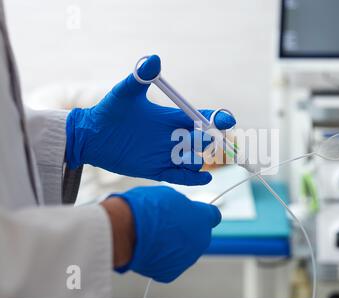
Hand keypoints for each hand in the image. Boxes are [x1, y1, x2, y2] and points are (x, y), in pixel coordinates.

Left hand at [65, 55, 235, 185]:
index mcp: (171, 117)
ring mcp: (167, 154)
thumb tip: (152, 58)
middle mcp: (173, 136)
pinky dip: (194, 178)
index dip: (216, 118)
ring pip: (195, 160)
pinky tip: (204, 177)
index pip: (201, 117)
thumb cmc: (108, 112)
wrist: (91, 137)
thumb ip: (140, 77)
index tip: (227, 120)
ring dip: (198, 160)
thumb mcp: (125, 94)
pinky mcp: (158, 170)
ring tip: (190, 159)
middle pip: (203, 140)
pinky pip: (182, 176)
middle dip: (207, 140)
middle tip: (201, 140)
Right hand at [105, 186, 220, 282]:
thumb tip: (181, 210)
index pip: (213, 215)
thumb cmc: (147, 208)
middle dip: (186, 230)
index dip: (202, 213)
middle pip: (198, 235)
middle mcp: (201, 240)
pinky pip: (170, 263)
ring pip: (185, 250)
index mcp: (203, 219)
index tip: (194, 213)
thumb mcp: (169, 195)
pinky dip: (162, 258)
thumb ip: (183, 205)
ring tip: (155, 237)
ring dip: (175, 245)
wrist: (128, 230)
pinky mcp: (172, 272)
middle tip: (166, 225)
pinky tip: (151, 249)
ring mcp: (188, 258)